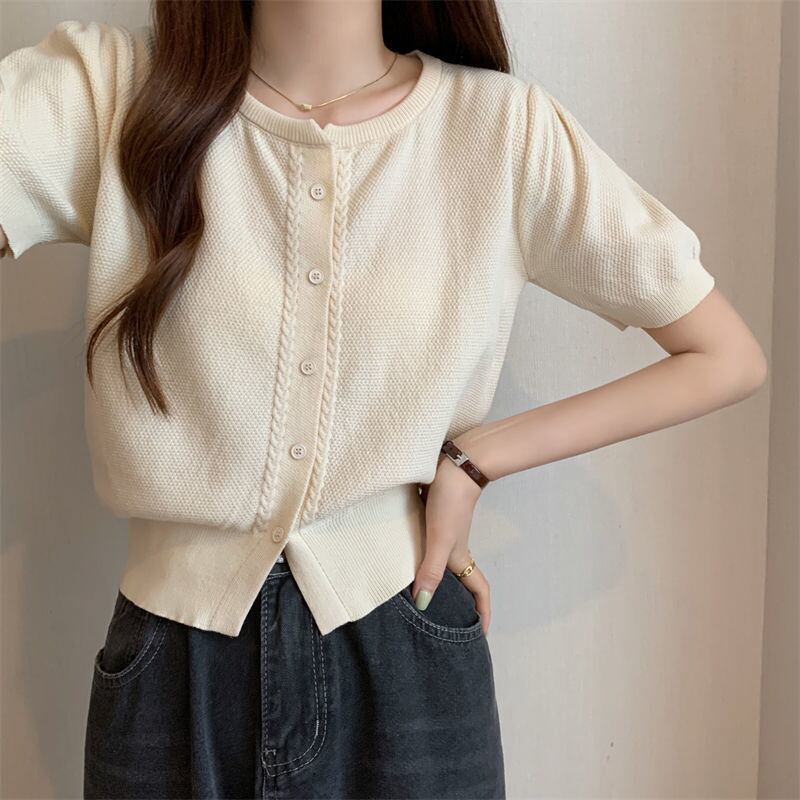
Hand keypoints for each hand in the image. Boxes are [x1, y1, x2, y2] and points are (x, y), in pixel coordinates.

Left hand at [412, 445, 491, 633]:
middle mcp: (455, 549)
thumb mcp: (439, 541)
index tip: (481, 636)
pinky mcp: (433, 519)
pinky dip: (422, 559)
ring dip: (439, 581)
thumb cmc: (450, 504)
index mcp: (461, 558)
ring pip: (444, 564)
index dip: (483, 614)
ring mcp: (444, 534)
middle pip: (462, 582)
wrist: (452, 466)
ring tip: (423, 596)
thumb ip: (431, 571)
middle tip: (450, 623)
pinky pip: (428, 547)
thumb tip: (423, 604)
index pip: (479, 591)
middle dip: (461, 603)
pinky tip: (404, 559)